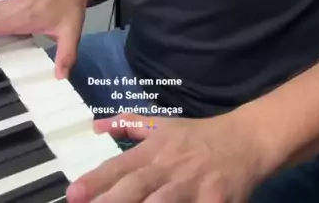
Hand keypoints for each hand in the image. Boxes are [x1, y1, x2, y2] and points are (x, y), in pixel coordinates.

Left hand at [65, 111, 263, 202]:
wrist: (245, 140)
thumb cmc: (197, 136)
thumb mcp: (163, 125)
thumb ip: (129, 125)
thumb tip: (96, 125)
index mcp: (155, 150)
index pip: (120, 166)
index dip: (96, 181)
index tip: (72, 194)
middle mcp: (169, 167)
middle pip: (137, 186)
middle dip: (111, 199)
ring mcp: (193, 186)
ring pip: (164, 202)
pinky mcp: (216, 202)